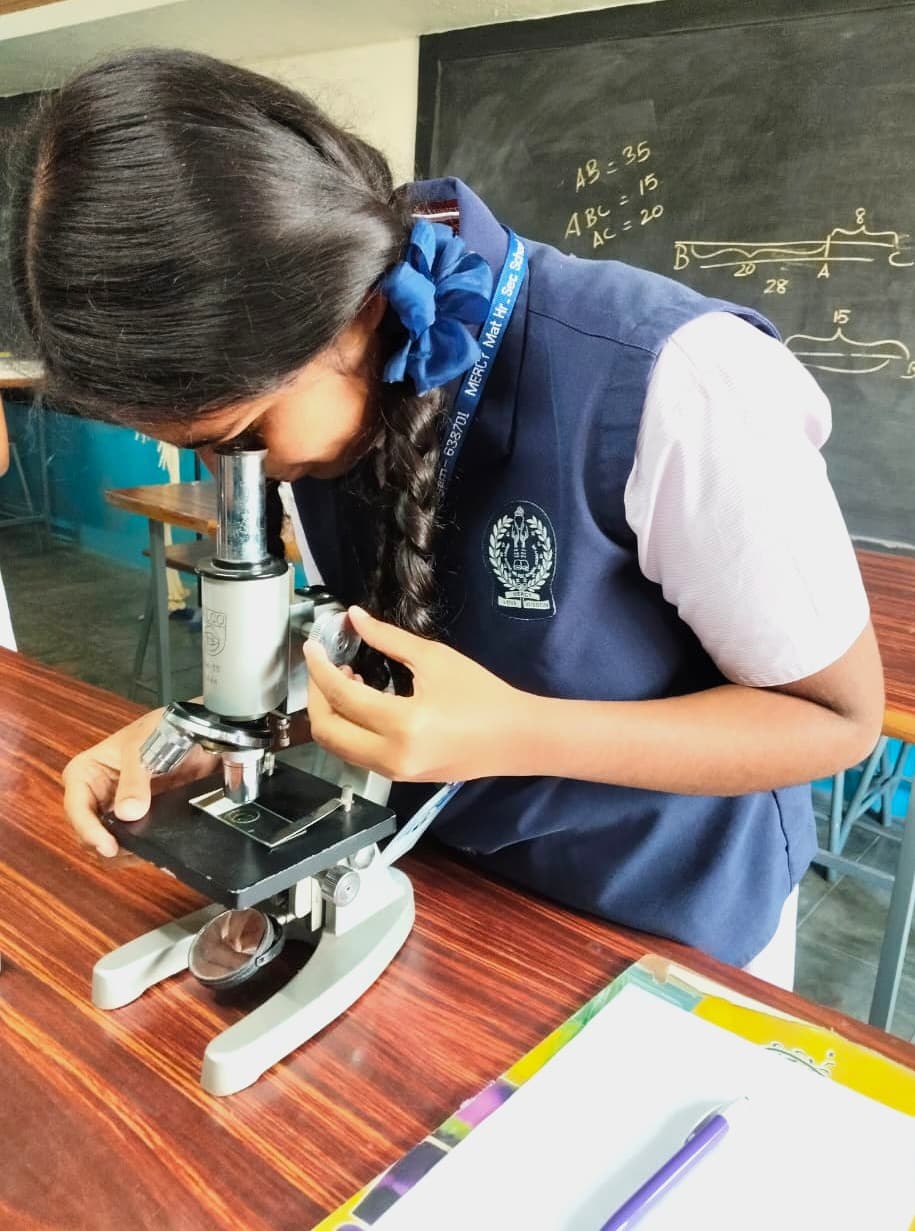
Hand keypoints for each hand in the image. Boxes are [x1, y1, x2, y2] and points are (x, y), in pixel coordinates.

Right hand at [62, 707, 217, 857]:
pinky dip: (139, 849)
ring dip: (124, 851)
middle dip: (107, 844)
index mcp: (85, 773)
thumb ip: (135, 781)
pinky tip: (153, 849)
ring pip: (108, 841)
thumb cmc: (160, 729)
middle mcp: (93, 794)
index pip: (76, 808)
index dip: (89, 831)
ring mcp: (114, 808)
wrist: (194, 731)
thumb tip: (128, 813)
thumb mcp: (144, 750)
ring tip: (145, 851)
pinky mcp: (135, 818)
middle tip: (133, 852)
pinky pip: (130, 842)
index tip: (109, 847)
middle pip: (88, 832)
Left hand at [303, 606, 535, 781]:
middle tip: (324, 664)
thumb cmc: (481, 694)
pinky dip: (347, 728)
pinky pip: (356, 753)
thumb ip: (389, 639)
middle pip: (328, 731)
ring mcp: (393, 772)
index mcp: (403, 725)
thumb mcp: (434, 659)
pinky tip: (362, 701)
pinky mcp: (398, 777)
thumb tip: (354, 616)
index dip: (320, 668)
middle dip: (317, 695)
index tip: (312, 645)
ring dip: (331, 713)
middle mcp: (392, 756)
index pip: (343, 697)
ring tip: (345, 679)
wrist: (514, 738)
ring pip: (338, 747)